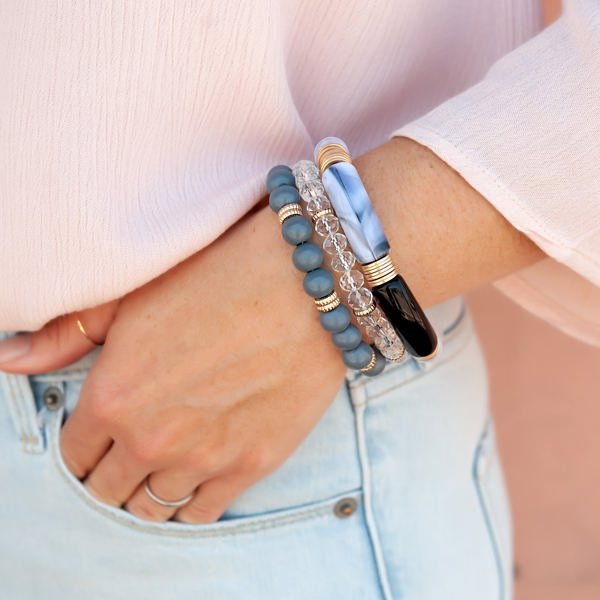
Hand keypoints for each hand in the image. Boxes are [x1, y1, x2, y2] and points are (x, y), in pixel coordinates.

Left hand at [0, 205, 345, 522]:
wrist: (303, 284)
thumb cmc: (218, 278)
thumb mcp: (133, 296)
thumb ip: (67, 335)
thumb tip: (8, 359)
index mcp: (112, 398)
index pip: (73, 454)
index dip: (83, 446)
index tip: (100, 436)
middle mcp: (151, 439)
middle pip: (108, 490)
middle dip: (111, 474)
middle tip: (130, 452)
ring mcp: (203, 459)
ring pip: (154, 509)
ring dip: (150, 492)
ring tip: (164, 465)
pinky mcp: (251, 465)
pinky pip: (203, 512)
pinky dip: (192, 502)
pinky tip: (197, 475)